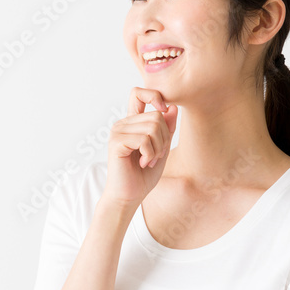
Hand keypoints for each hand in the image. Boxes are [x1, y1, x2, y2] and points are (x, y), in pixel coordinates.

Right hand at [101, 87, 177, 206]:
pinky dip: (150, 153)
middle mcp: (123, 124)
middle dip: (164, 138)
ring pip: (152, 127)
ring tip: (149, 160)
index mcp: (132, 123)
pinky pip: (144, 139)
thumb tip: (172, 108)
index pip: (138, 93)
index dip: (154, 96)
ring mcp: (118, 132)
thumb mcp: (162, 149)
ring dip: (158, 148)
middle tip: (155, 156)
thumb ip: (166, 129)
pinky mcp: (116, 142)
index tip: (164, 111)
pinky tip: (143, 163)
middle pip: (156, 116)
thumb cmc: (143, 175)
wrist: (128, 196)